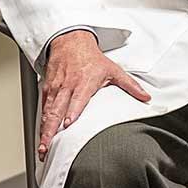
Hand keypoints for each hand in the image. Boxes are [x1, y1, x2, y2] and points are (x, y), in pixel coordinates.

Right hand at [37, 30, 148, 153]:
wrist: (70, 41)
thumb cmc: (91, 58)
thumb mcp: (113, 70)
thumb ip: (130, 85)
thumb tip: (146, 97)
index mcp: (84, 83)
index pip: (77, 100)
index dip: (72, 112)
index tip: (68, 125)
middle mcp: (67, 86)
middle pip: (57, 111)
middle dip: (51, 130)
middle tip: (47, 146)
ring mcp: (55, 88)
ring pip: (48, 112)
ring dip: (44, 130)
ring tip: (42, 146)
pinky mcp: (47, 89)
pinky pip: (43, 107)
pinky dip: (41, 122)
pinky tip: (41, 134)